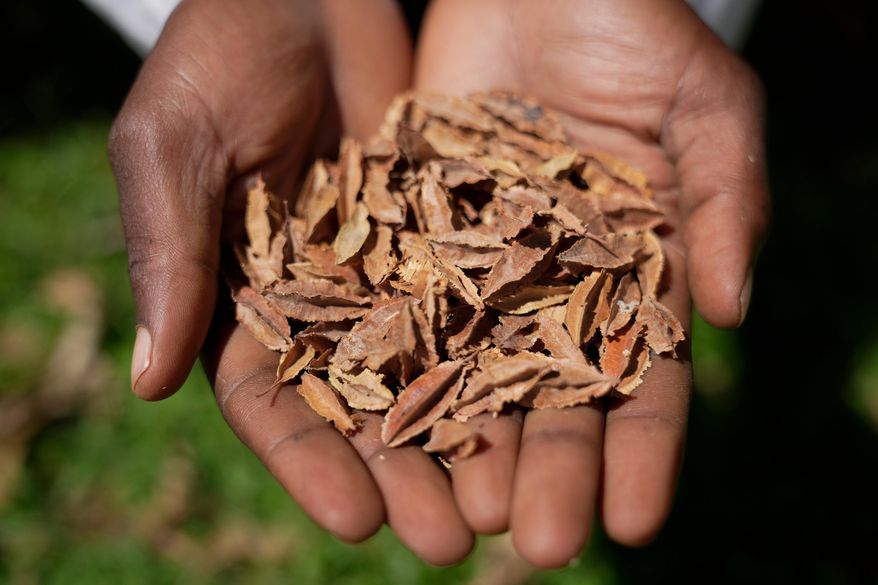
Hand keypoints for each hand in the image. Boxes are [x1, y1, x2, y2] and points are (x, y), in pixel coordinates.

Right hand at [110, 0, 474, 564]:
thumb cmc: (218, 53)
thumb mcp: (174, 143)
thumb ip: (168, 253)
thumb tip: (152, 381)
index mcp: (241, 298)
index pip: (271, 399)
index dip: (310, 461)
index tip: (357, 517)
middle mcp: (322, 301)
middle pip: (362, 404)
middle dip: (403, 473)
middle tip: (450, 539)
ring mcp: (391, 270)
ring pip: (432, 367)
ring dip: (465, 436)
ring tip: (505, 501)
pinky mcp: (451, 232)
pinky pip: (483, 297)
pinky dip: (509, 350)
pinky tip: (544, 402)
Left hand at [415, 0, 769, 566]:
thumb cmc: (637, 29)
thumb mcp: (704, 103)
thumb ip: (730, 198)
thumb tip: (733, 312)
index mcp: (632, 279)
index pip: (643, 382)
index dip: (643, 453)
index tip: (634, 521)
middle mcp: (552, 293)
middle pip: (550, 398)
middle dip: (548, 470)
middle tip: (534, 542)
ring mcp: (477, 272)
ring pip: (467, 374)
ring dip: (463, 446)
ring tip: (452, 515)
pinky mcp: (410, 238)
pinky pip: (396, 309)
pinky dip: (387, 367)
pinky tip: (376, 428)